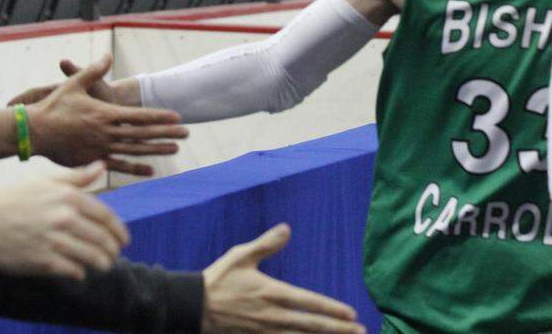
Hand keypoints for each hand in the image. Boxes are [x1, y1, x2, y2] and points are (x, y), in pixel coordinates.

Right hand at [0, 162, 128, 280]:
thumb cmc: (11, 195)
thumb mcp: (45, 178)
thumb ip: (76, 176)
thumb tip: (101, 165)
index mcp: (70, 197)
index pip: (107, 218)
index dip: (119, 231)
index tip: (123, 239)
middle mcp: (65, 218)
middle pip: (102, 239)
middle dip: (112, 250)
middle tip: (114, 255)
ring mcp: (53, 241)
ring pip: (91, 257)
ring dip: (101, 264)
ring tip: (103, 266)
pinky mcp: (41, 261)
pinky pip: (71, 270)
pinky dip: (79, 273)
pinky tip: (80, 272)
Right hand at [11, 54, 185, 176]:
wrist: (32, 132)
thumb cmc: (52, 107)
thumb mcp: (73, 85)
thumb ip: (92, 71)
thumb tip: (107, 55)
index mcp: (104, 114)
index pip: (139, 116)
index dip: (160, 116)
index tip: (177, 116)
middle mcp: (106, 133)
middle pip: (143, 134)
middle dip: (166, 132)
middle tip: (187, 132)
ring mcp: (100, 148)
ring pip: (135, 150)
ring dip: (156, 149)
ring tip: (175, 148)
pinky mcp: (92, 160)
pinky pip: (118, 165)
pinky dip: (135, 168)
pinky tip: (151, 171)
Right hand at [201, 224, 364, 333]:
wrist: (191, 306)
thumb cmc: (218, 279)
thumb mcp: (241, 255)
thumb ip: (266, 243)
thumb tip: (288, 228)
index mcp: (271, 293)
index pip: (309, 303)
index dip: (332, 309)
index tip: (351, 314)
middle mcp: (271, 315)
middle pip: (311, 325)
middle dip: (338, 329)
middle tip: (360, 331)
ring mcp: (264, 331)